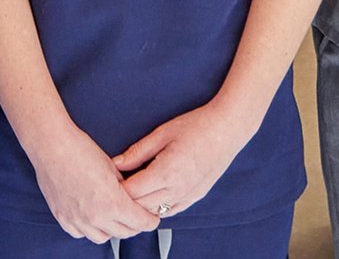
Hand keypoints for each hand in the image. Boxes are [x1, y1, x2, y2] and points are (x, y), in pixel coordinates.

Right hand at [22, 121, 157, 242]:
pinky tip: (92, 217)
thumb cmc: (80, 150)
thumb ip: (124, 187)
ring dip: (112, 229)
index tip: (152, 217)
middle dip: (134, 225)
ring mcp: (77, 220)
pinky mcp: (63, 218)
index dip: (150, 220)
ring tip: (114, 216)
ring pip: (103, 237)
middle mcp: (95, 217)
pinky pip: (81, 233)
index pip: (140, 223)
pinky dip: (90, 228)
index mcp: (112, 203)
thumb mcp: (112, 167)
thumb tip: (131, 196)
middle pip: (124, 233)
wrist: (51, 146)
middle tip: (137, 216)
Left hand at [115, 99, 258, 221]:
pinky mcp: (195, 197)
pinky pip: (170, 212)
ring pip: (155, 213)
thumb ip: (137, 152)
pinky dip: (157, 207)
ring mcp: (188, 196)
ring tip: (134, 187)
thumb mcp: (162, 133)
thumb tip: (115, 164)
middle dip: (126, 197)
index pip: (132, 192)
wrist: (227, 129)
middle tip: (118, 182)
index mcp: (167, 172)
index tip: (110, 176)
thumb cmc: (196, 126)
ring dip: (141, 204)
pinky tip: (152, 193)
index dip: (117, 186)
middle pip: (141, 206)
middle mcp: (178, 189)